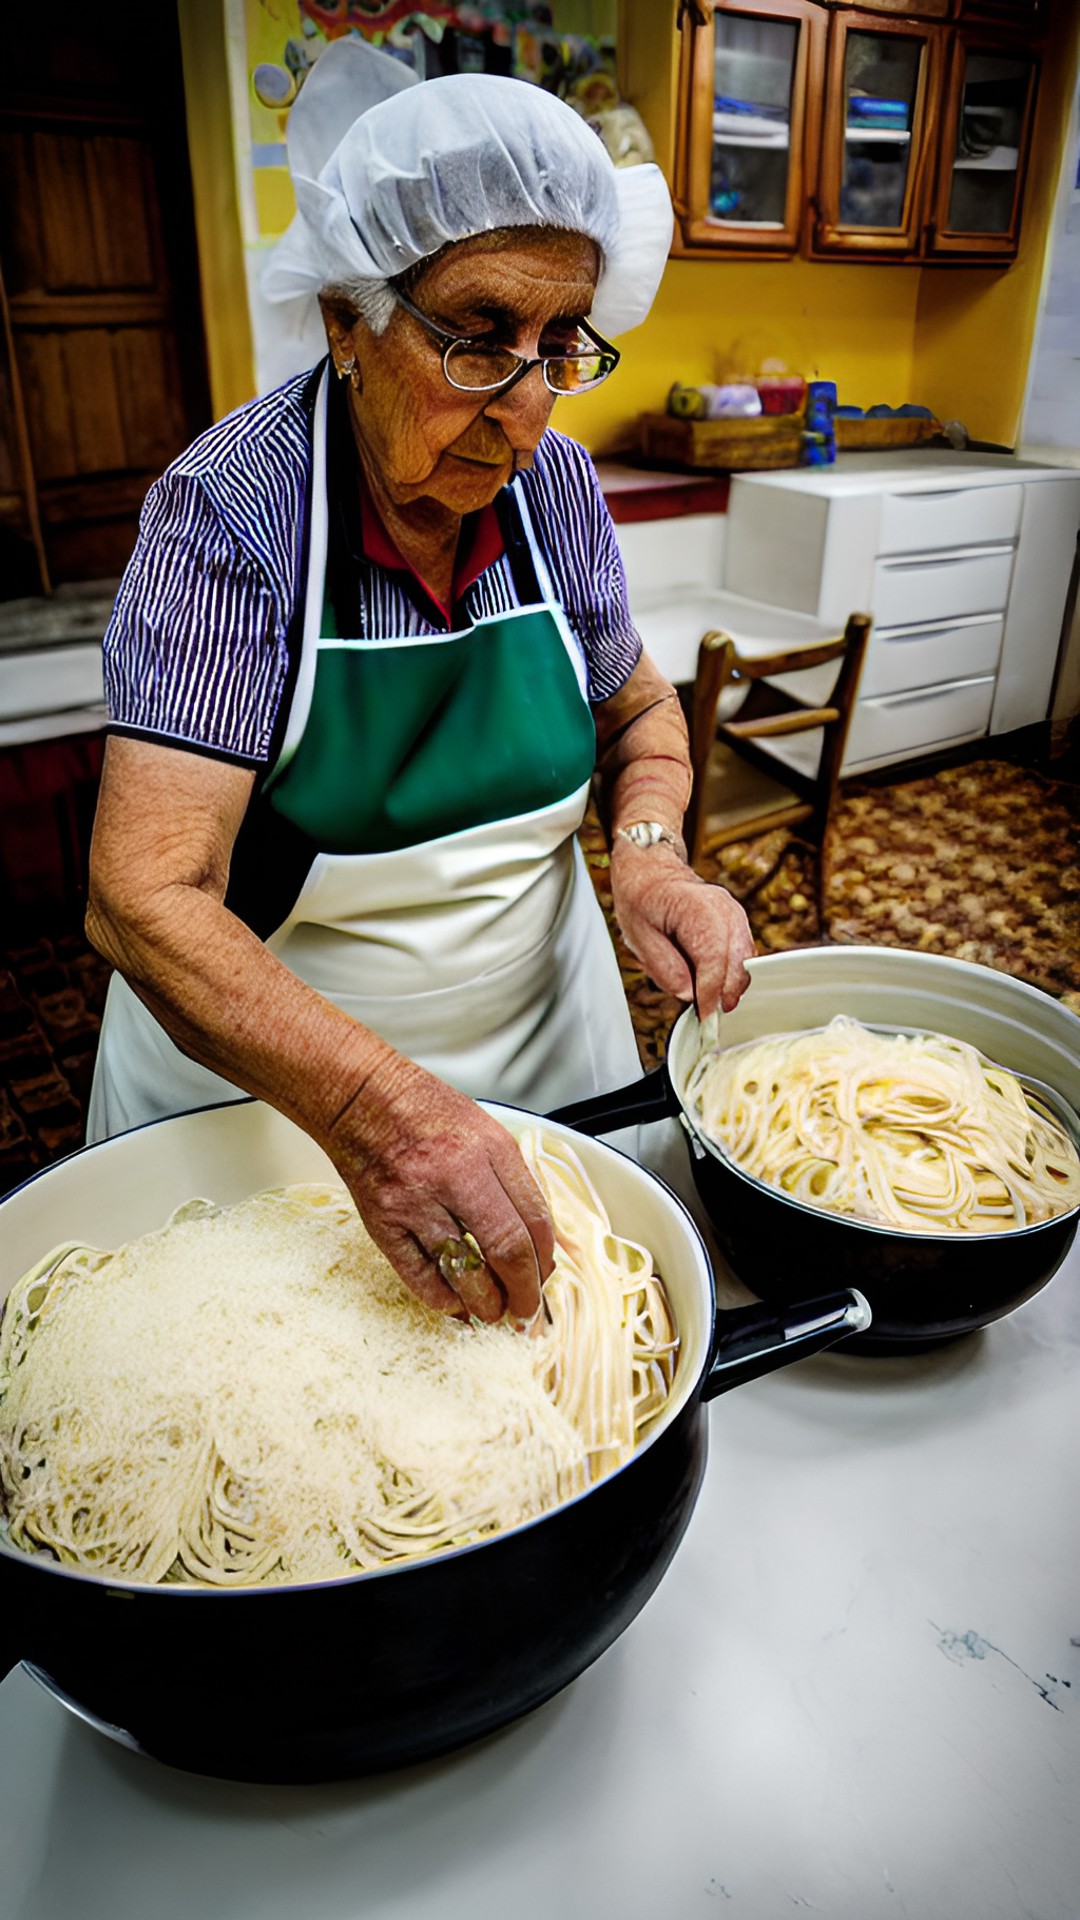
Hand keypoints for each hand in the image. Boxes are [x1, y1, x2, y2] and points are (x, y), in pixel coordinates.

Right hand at [322, 1054, 554, 1324]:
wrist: (358, 1097)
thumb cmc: (421, 1109)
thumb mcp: (483, 1128)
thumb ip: (510, 1179)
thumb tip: (535, 1237)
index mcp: (488, 1148)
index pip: (534, 1218)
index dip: (546, 1259)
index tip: (546, 1276)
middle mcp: (454, 1174)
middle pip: (506, 1250)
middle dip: (524, 1291)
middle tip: (527, 1310)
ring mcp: (415, 1200)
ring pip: (464, 1271)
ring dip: (486, 1302)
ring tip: (494, 1312)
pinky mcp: (383, 1220)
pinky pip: (419, 1274)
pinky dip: (442, 1299)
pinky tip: (456, 1305)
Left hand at [610, 841, 754, 1019]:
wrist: (651, 869)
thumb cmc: (641, 898)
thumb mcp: (638, 936)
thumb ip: (664, 968)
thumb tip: (689, 994)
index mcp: (696, 907)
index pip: (713, 957)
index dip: (711, 991)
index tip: (705, 1015)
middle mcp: (723, 908)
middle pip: (737, 960)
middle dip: (725, 993)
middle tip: (708, 1017)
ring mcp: (733, 913)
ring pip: (746, 959)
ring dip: (731, 985)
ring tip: (710, 1003)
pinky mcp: (736, 921)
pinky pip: (744, 953)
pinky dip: (733, 973)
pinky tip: (715, 985)